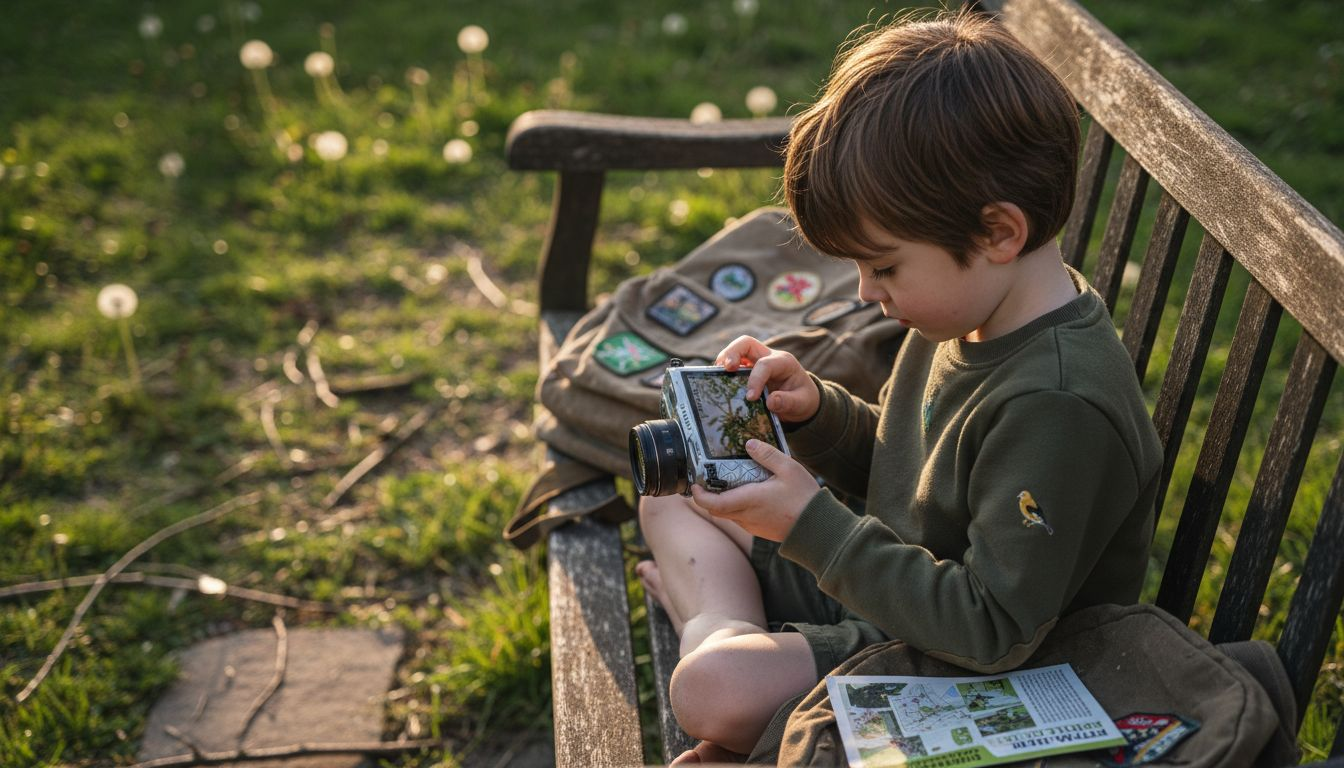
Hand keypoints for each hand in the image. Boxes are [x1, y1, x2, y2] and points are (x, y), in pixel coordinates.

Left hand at [690, 439, 819, 541]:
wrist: (818, 528)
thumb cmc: (804, 498)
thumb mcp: (788, 468)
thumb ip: (767, 455)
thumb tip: (748, 443)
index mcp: (749, 501)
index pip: (713, 504)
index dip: (699, 496)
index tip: (694, 485)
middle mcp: (746, 516)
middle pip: (716, 510)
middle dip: (707, 497)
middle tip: (706, 480)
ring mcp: (752, 525)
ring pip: (728, 514)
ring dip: (723, 501)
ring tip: (727, 482)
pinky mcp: (759, 529)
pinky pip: (740, 518)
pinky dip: (736, 506)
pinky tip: (746, 492)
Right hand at [716, 336, 819, 423]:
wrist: (801, 400)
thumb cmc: (803, 400)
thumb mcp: (802, 403)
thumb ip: (788, 402)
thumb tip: (771, 402)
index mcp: (784, 362)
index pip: (765, 364)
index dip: (755, 379)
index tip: (750, 397)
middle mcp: (768, 357)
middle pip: (745, 343)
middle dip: (732, 353)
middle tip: (725, 369)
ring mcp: (755, 361)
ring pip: (735, 351)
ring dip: (723, 361)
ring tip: (715, 375)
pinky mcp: (747, 370)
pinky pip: (732, 364)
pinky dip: (723, 371)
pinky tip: (717, 382)